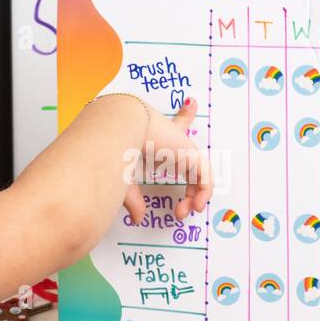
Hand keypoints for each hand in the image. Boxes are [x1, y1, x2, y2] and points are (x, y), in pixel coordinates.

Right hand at [123, 96, 212, 223]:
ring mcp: (182, 146)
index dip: (184, 114)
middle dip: (191, 191)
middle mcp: (171, 139)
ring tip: (185, 212)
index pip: (174, 125)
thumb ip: (133, 199)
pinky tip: (195, 205)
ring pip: (199, 173)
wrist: (118, 129)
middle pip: (191, 162)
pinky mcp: (190, 153)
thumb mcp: (123, 180)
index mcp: (155, 137)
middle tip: (179, 211)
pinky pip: (204, 176)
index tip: (191, 102)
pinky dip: (202, 193)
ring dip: (194, 197)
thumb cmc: (115, 148)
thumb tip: (137, 218)